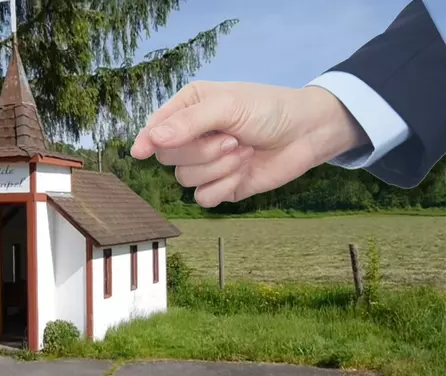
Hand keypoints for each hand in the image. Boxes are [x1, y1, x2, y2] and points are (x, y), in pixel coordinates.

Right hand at [130, 81, 368, 206]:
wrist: (306, 134)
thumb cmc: (269, 109)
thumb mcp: (229, 105)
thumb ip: (189, 122)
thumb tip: (152, 140)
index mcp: (188, 109)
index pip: (156, 128)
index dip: (147, 140)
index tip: (141, 152)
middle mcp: (191, 137)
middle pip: (169, 157)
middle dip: (202, 152)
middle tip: (232, 139)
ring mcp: (205, 164)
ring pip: (185, 179)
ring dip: (219, 168)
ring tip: (244, 151)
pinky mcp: (220, 186)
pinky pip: (203, 198)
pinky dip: (224, 186)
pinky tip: (243, 172)